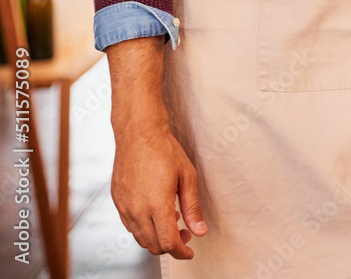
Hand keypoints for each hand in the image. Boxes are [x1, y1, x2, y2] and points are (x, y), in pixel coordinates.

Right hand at [111, 120, 207, 258]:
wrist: (139, 132)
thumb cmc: (164, 149)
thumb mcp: (186, 176)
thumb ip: (192, 207)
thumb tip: (200, 231)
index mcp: (157, 205)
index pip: (168, 243)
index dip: (181, 252)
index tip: (189, 250)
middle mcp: (137, 210)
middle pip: (153, 245)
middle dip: (171, 245)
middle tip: (184, 232)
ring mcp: (124, 206)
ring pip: (140, 238)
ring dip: (156, 237)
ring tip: (171, 220)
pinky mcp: (117, 201)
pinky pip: (130, 225)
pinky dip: (143, 227)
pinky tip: (154, 213)